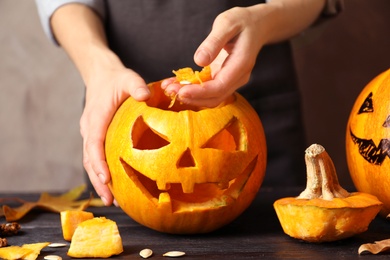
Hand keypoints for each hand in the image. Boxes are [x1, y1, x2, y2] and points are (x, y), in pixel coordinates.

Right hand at [80, 60, 149, 205]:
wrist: (101, 76)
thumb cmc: (116, 79)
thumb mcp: (128, 78)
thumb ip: (136, 86)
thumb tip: (145, 95)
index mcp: (96, 117)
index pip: (94, 143)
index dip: (99, 162)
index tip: (106, 179)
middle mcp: (89, 128)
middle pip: (90, 158)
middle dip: (98, 180)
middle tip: (110, 200)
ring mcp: (90, 133)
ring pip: (91, 161)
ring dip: (99, 180)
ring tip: (112, 200)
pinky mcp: (95, 136)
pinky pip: (96, 157)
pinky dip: (102, 172)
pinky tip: (114, 184)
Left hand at [161, 7, 263, 107]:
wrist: (257, 26)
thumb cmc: (242, 22)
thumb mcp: (227, 24)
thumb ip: (214, 42)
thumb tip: (199, 61)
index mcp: (241, 64)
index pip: (220, 87)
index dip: (200, 92)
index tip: (182, 91)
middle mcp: (237, 77)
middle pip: (215, 97)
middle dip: (192, 97)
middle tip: (170, 91)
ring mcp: (231, 80)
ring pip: (211, 97)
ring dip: (190, 97)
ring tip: (169, 88)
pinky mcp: (223, 79)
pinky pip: (207, 90)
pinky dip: (192, 90)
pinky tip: (176, 84)